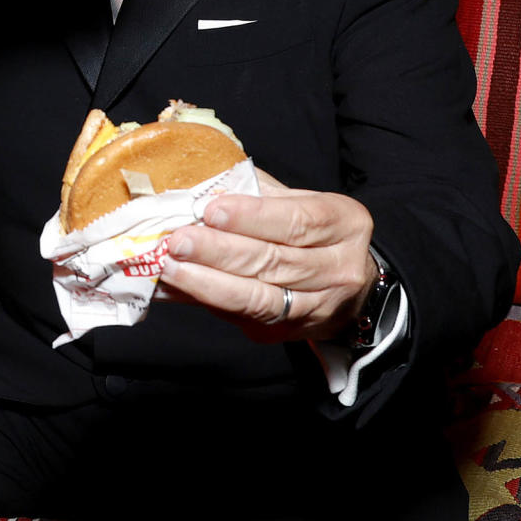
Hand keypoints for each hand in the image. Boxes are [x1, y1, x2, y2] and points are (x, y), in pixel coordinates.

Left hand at [160, 169, 376, 341]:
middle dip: (221, 252)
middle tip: (180, 240)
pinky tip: (179, 288)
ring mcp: (317, 307)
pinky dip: (207, 302)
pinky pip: (244, 317)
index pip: (298, 221)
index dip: (253, 217)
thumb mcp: (301, 201)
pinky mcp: (289, 332)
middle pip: (275, 262)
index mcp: (345, 224)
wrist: (348, 286)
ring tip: (172, 267)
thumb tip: (202, 188)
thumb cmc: (314, 232)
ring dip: (209, 284)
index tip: (212, 210)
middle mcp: (339, 269)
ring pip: (259, 298)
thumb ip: (259, 193)